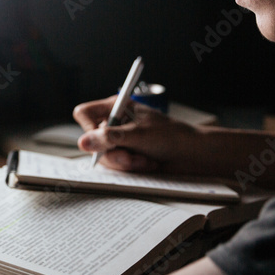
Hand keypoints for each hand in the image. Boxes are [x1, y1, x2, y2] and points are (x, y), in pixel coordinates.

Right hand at [73, 97, 204, 172]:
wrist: (191, 154)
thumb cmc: (170, 136)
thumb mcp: (139, 135)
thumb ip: (110, 138)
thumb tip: (83, 142)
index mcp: (116, 107)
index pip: (84, 113)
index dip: (88, 128)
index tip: (102, 139)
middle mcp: (114, 123)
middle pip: (92, 140)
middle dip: (113, 152)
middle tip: (130, 157)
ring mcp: (119, 140)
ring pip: (104, 156)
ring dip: (125, 161)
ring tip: (145, 160)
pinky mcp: (126, 155)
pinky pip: (116, 166)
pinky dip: (131, 167)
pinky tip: (147, 163)